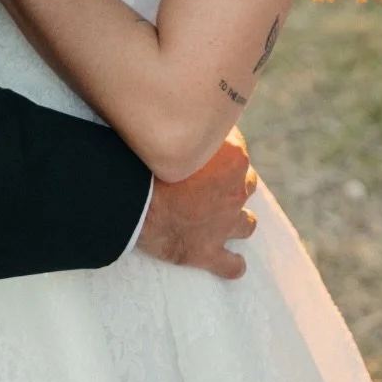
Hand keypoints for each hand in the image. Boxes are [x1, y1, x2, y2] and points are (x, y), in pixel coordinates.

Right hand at [136, 129, 257, 279]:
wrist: (135, 204)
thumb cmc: (148, 162)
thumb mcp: (175, 134)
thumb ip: (191, 128)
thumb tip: (189, 115)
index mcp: (233, 159)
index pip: (238, 144)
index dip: (221, 144)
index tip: (206, 142)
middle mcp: (236, 192)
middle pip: (247, 182)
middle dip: (233, 180)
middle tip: (211, 177)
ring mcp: (225, 225)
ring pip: (247, 223)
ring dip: (238, 218)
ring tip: (223, 214)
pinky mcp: (209, 252)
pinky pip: (232, 265)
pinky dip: (232, 264)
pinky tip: (231, 262)